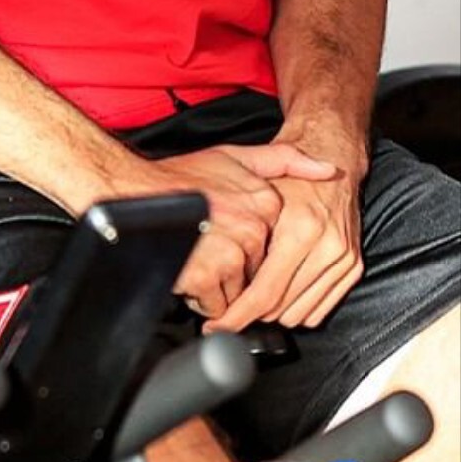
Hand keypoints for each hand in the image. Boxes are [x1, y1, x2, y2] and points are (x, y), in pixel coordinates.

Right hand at [126, 140, 336, 320]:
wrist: (133, 190)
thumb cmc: (178, 177)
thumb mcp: (236, 155)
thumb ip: (285, 159)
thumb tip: (329, 169)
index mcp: (266, 204)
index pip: (275, 249)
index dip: (252, 254)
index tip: (233, 245)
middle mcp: (254, 229)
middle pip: (257, 273)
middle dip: (233, 273)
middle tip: (208, 250)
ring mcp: (231, 253)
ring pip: (238, 293)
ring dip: (217, 288)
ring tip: (196, 259)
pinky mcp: (207, 274)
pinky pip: (215, 305)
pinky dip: (200, 298)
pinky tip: (187, 270)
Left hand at [205, 115, 366, 332]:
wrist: (332, 154)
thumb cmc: (288, 174)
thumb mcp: (253, 189)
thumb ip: (236, 225)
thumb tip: (209, 264)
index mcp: (299, 229)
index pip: (265, 293)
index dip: (237, 316)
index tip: (218, 326)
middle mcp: (326, 246)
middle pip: (282, 309)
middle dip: (251, 317)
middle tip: (227, 316)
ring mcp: (343, 258)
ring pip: (301, 314)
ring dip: (274, 314)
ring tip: (251, 303)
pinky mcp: (353, 265)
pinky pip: (322, 308)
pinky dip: (297, 309)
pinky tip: (278, 297)